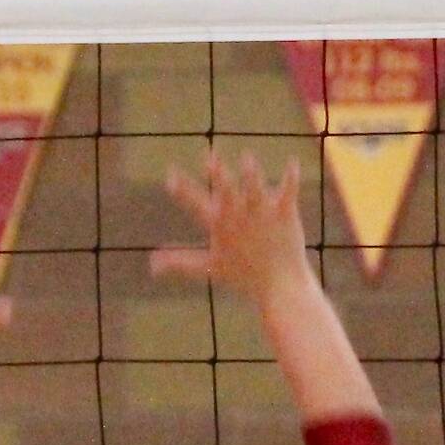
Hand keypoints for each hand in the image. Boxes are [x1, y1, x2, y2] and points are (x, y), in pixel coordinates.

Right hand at [151, 151, 311, 309]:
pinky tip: (292, 162)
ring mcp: (264, 214)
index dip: (182, 190)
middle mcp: (240, 216)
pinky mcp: (286, 214)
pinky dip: (290, 178)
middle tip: (210, 157)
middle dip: (218, 174)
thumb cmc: (244, 277)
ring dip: (251, 175)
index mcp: (220, 225)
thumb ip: (179, 262)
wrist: (281, 287)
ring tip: (247, 158)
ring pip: (256, 190)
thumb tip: (151, 265)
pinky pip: (288, 192)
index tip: (170, 175)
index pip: (195, 204)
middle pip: (227, 191)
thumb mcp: (209, 267)